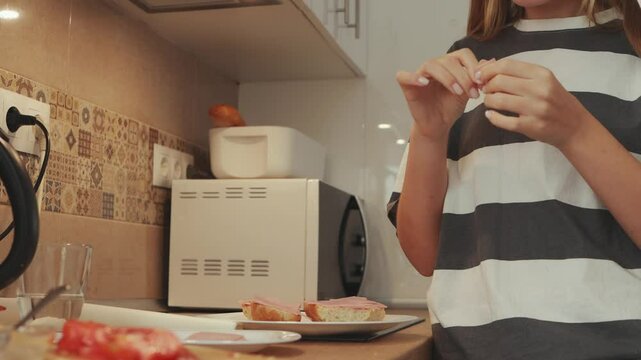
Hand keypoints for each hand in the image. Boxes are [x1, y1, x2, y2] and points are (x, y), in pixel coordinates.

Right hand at [396, 49, 482, 141]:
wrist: (438, 125)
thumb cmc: (450, 107)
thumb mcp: (468, 92)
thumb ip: (477, 77)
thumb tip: (492, 61)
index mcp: (450, 64)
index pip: (463, 54)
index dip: (473, 66)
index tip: (481, 84)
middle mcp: (435, 65)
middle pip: (449, 59)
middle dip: (463, 76)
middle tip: (472, 93)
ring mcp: (420, 74)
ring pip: (432, 65)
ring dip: (447, 78)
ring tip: (457, 92)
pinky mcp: (408, 86)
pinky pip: (404, 76)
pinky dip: (414, 77)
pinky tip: (425, 83)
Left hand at [476, 59, 591, 148]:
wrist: (574, 126)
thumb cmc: (555, 100)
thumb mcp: (542, 80)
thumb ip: (516, 72)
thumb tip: (485, 64)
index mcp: (542, 74)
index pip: (507, 65)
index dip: (488, 70)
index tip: (480, 76)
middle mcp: (539, 89)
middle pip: (499, 81)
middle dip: (486, 86)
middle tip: (485, 90)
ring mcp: (535, 108)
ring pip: (499, 100)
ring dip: (488, 101)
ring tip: (490, 102)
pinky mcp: (530, 126)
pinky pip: (503, 121)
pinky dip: (492, 117)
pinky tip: (491, 115)